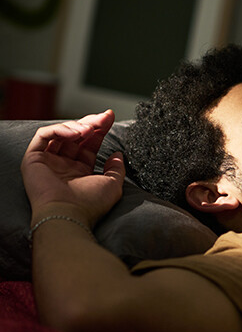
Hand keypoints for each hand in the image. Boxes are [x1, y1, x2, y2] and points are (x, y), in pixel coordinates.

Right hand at [21, 110, 125, 226]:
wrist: (69, 214)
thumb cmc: (90, 204)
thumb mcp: (112, 184)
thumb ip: (116, 168)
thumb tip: (118, 154)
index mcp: (80, 171)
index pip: (89, 144)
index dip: (100, 129)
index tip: (110, 116)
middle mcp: (63, 165)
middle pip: (76, 136)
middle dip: (91, 123)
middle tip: (104, 117)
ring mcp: (48, 162)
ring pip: (60, 133)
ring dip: (77, 125)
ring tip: (90, 128)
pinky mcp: (33, 159)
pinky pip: (43, 136)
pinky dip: (59, 129)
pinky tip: (76, 133)